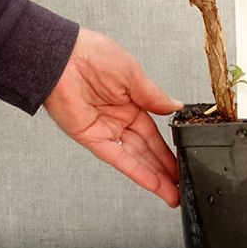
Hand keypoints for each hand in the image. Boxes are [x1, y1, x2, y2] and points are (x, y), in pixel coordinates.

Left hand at [43, 28, 183, 206]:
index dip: (168, 148)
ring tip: (173, 192)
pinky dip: (136, 171)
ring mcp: (107, 130)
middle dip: (165, 168)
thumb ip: (153, 96)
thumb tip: (175, 106)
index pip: (154, 131)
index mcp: (131, 101)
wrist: (63, 57)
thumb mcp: (133, 73)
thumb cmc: (92, 54)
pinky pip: (118, 158)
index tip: (184, 158)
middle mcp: (119, 118)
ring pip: (135, 158)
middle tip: (182, 183)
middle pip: (147, 149)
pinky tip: (153, 182)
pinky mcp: (93, 138)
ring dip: (155, 176)